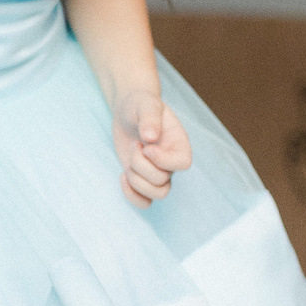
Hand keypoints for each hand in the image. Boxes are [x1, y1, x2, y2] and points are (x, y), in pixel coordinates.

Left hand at [111, 88, 191, 206]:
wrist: (128, 111)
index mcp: (180, 144)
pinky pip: (144, 202)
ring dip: (136, 181)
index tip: (147, 147)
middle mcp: (172, 162)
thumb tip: (150, 137)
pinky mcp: (142, 179)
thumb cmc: (140, 105)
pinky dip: (132, 195)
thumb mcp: (145, 103)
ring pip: (156, 195)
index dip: (162, 160)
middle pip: (162, 181)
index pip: (183, 164)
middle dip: (140, 165)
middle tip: (135, 145)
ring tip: (128, 163)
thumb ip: (150, 117)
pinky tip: (122, 176)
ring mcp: (157, 173)